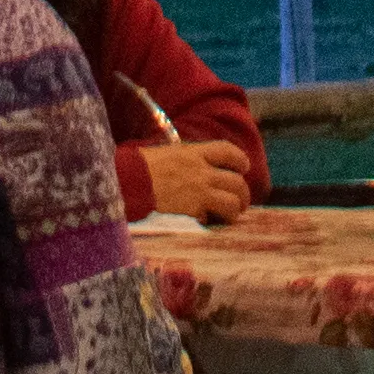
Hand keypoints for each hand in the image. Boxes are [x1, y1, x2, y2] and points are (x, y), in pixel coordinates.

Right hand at [138, 141, 256, 220]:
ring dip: (234, 210)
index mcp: (195, 152)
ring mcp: (200, 191)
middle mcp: (202, 171)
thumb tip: (200, 168)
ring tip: (229, 216)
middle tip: (241, 202)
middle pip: (236, 182)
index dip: (240, 160)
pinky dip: (209, 221)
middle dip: (243, 194)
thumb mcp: (169, 153)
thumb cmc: (141, 167)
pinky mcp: (193, 211)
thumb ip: (188, 160)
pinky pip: (212, 218)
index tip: (243, 167)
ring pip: (232, 202)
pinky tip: (203, 222)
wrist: (129, 181)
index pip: (228, 151)